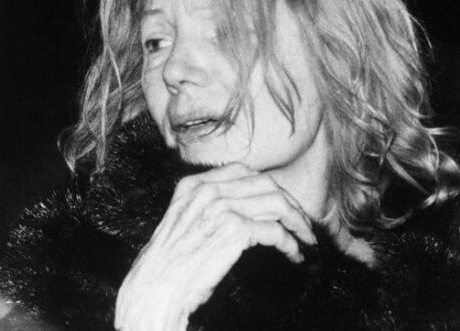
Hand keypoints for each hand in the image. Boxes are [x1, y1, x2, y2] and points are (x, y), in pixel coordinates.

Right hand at [114, 163, 316, 330]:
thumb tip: (246, 205)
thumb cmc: (167, 264)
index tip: (283, 200)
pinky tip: (293, 254)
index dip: (269, 185)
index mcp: (193, 185)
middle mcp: (207, 190)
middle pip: (264, 184)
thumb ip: (209, 205)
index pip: (243, 171)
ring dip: (297, 221)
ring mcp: (220, 207)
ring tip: (305, 237)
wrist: (153, 289)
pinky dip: (290, 243)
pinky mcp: (234, 230)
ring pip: (276, 203)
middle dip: (289, 201)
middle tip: (302, 221)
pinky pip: (275, 231)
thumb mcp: (184, 221)